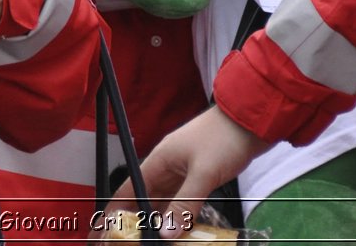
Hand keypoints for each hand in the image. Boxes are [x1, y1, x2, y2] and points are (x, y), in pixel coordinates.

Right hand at [104, 105, 270, 238]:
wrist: (250, 121)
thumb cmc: (224, 138)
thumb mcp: (203, 174)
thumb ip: (185, 204)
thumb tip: (166, 233)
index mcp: (159, 161)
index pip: (129, 190)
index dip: (115, 211)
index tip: (105, 229)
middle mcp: (166, 167)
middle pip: (144, 199)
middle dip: (135, 220)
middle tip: (130, 240)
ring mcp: (182, 172)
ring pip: (163, 201)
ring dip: (159, 220)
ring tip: (154, 239)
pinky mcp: (197, 176)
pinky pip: (182, 201)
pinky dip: (178, 216)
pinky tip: (180, 229)